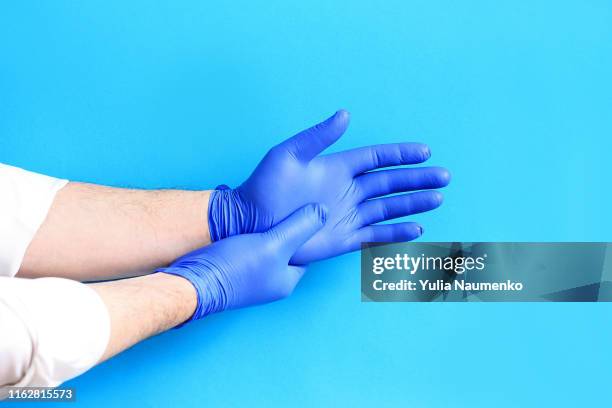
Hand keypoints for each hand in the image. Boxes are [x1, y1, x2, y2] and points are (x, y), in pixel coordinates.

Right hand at [159, 204, 325, 320]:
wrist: (191, 282)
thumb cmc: (234, 268)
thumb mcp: (274, 244)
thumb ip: (300, 227)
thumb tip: (323, 212)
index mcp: (286, 280)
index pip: (306, 252)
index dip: (308, 230)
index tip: (307, 210)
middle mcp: (270, 282)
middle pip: (287, 249)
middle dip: (287, 228)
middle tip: (288, 204)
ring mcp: (250, 277)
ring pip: (267, 246)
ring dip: (267, 229)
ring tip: (267, 208)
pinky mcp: (232, 269)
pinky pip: (248, 247)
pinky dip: (251, 233)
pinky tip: (246, 218)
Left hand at [208, 110, 449, 264]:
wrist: (252, 222)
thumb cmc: (264, 187)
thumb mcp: (288, 155)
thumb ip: (317, 137)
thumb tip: (345, 114)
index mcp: (338, 168)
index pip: (378, 158)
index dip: (401, 155)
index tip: (425, 152)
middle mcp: (348, 191)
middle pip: (391, 183)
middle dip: (417, 179)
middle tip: (444, 177)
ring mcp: (347, 215)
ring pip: (389, 208)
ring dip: (413, 204)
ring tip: (437, 199)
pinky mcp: (343, 239)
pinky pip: (375, 234)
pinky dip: (396, 233)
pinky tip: (416, 229)